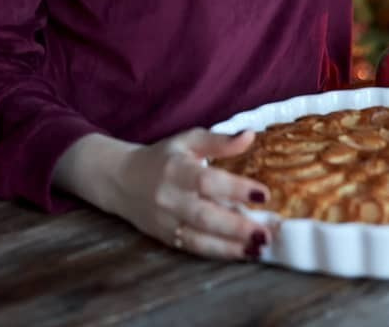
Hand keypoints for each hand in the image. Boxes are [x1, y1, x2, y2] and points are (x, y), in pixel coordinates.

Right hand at [55, 128, 272, 260]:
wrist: (122, 181)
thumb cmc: (163, 157)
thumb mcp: (189, 140)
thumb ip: (219, 140)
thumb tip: (250, 135)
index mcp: (176, 170)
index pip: (208, 181)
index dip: (236, 188)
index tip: (264, 194)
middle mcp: (170, 199)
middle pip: (205, 216)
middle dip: (237, 227)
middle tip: (266, 233)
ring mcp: (166, 222)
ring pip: (199, 239)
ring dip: (230, 247)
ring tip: (258, 248)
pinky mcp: (166, 238)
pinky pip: (193, 249)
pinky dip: (217, 253)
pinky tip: (240, 253)